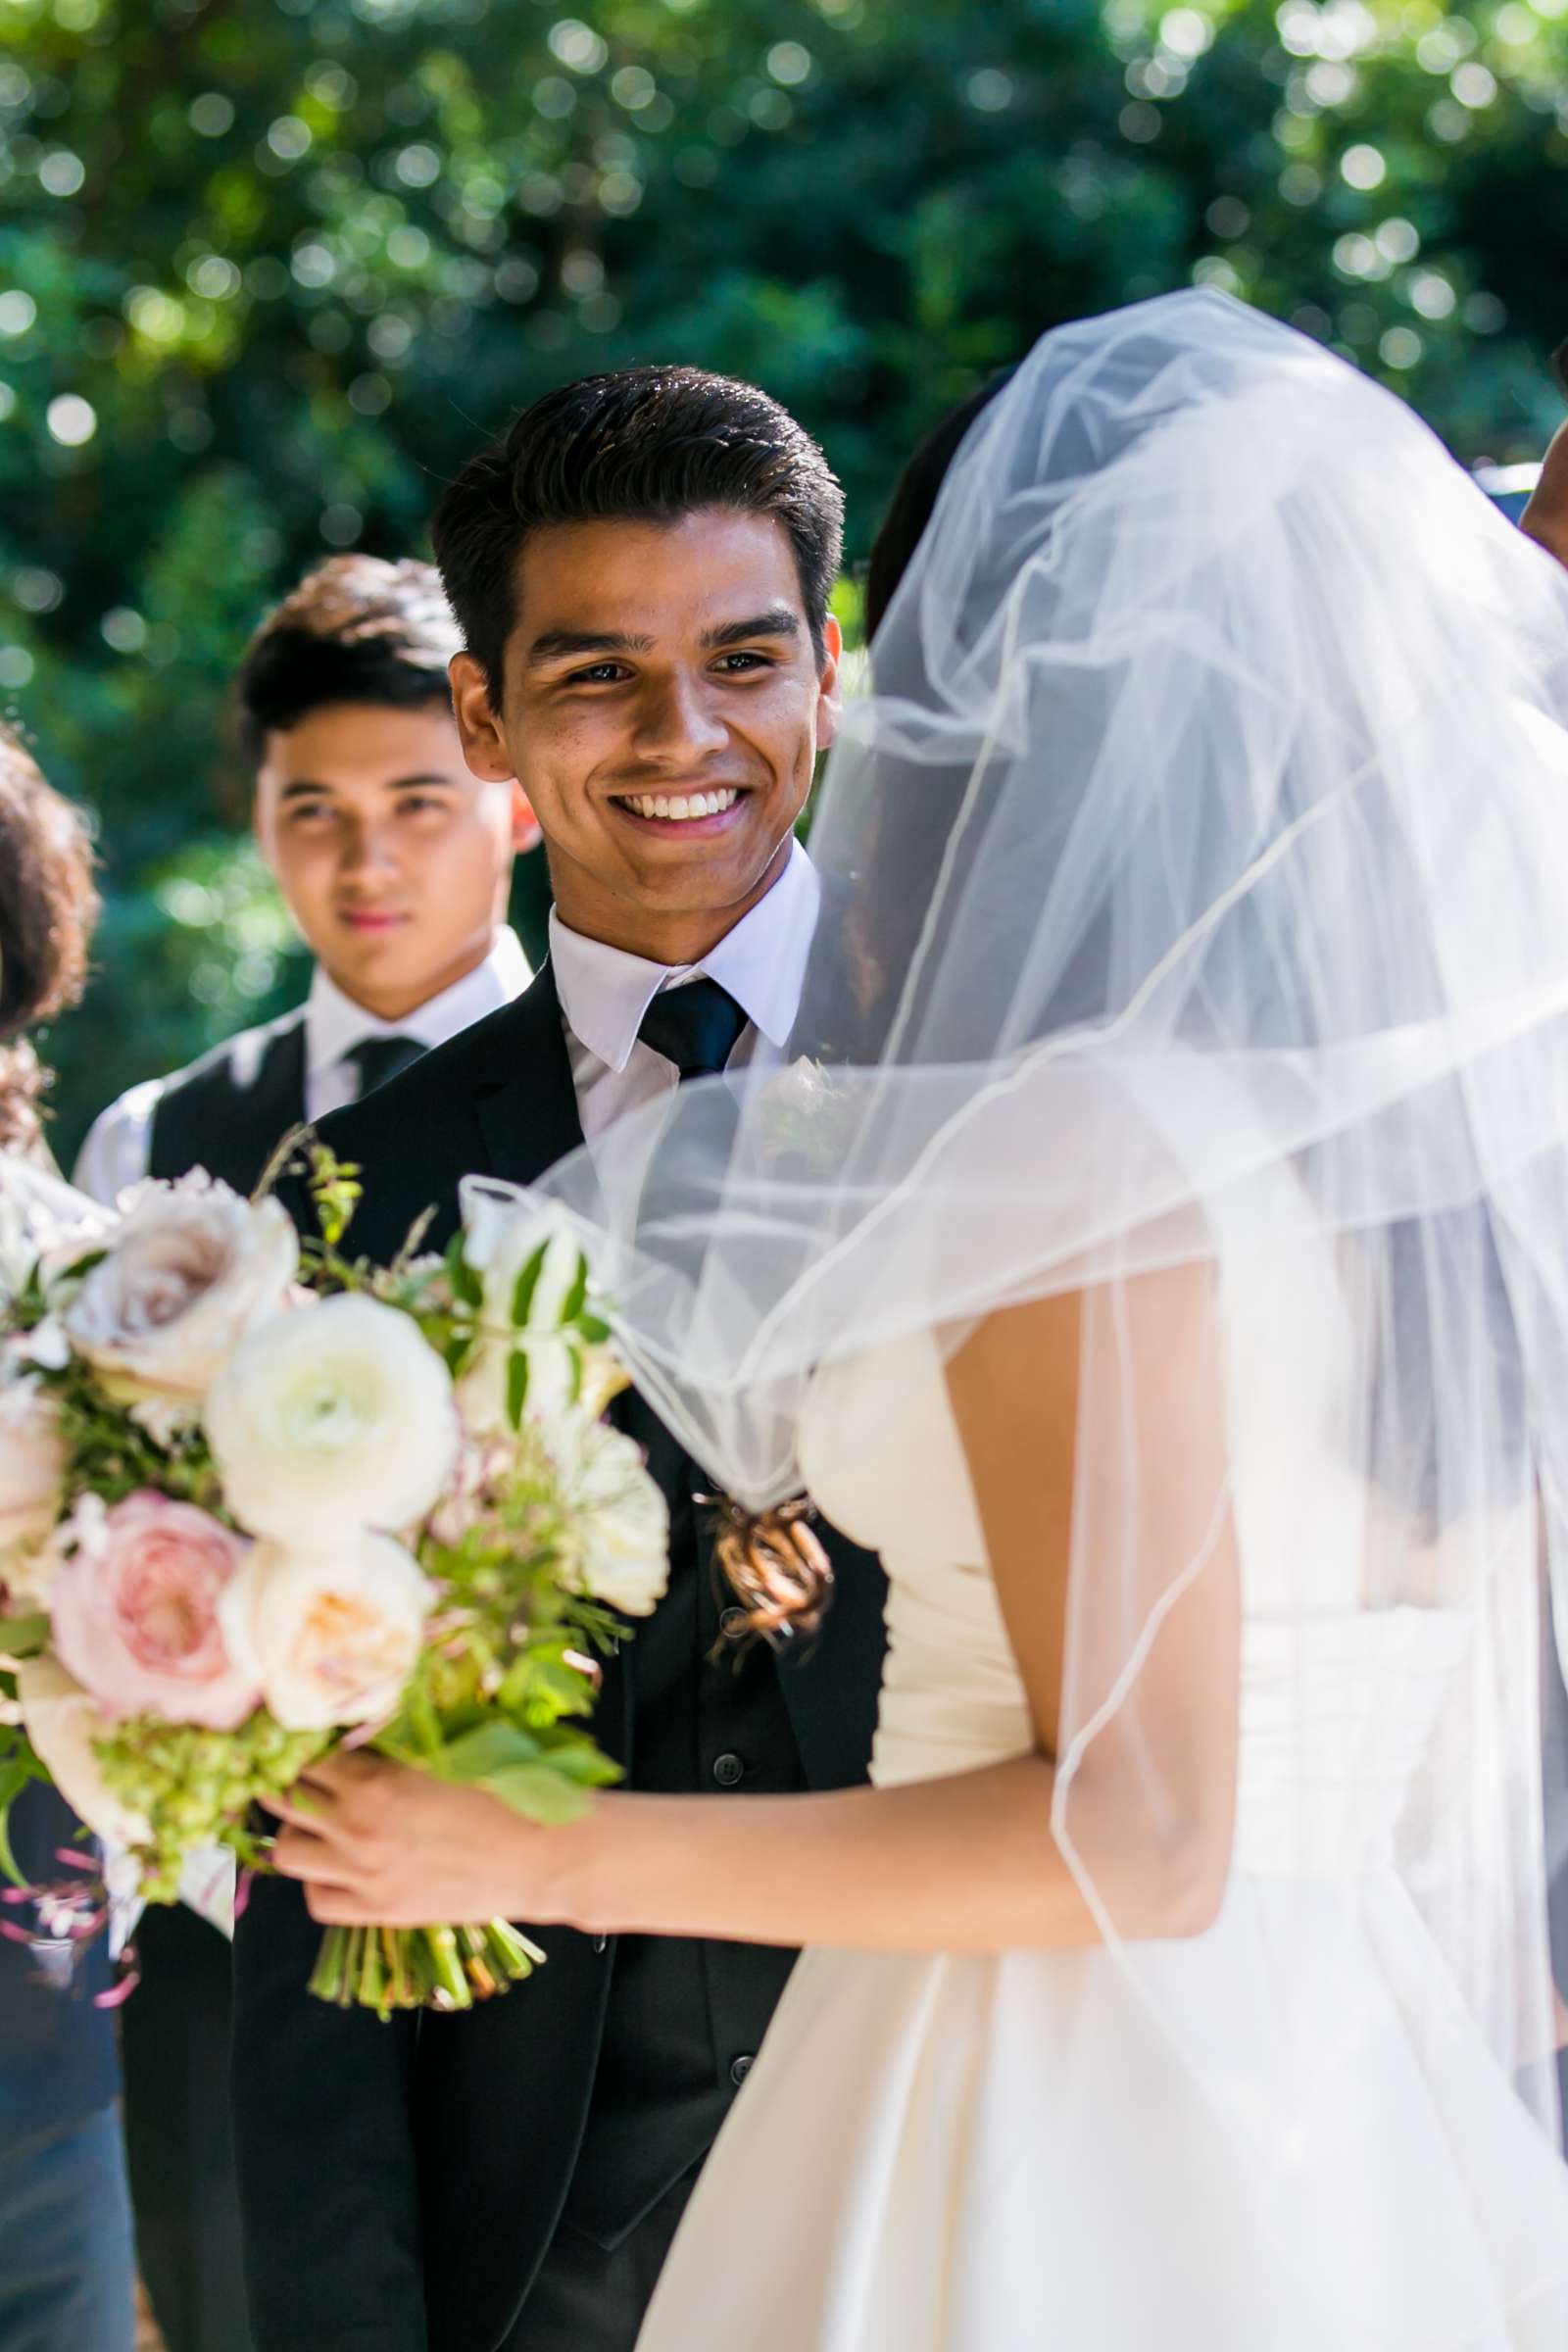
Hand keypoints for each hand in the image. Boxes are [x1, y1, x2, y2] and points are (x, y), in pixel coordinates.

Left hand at [265, 1750, 582, 1928]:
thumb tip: (350, 1722)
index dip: (302, 1745)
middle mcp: (357, 1826)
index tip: (307, 1741)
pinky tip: (343, 1865)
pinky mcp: (377, 1912)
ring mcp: (363, 1873)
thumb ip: (392, 1741)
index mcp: (375, 1778)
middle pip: (281, 1799)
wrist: (542, 1853)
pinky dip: (321, 1882)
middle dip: (286, 1782)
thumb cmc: (505, 1791)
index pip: (303, 1755)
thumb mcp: (445, 1750)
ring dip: (297, 1832)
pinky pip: (316, 1899)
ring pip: (285, 1852)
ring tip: (320, 1822)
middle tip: (304, 1777)